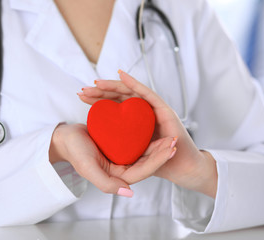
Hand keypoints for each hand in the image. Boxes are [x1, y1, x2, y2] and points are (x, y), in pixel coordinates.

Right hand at [49, 124, 177, 196]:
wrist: (65, 138)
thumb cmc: (75, 152)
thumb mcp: (88, 168)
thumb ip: (106, 184)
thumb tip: (130, 193)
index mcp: (118, 176)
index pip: (144, 170)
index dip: (159, 160)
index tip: (171, 149)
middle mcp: (122, 167)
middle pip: (147, 160)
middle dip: (162, 151)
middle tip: (175, 139)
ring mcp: (122, 155)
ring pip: (144, 150)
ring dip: (158, 142)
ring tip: (170, 132)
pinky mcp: (120, 144)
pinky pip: (136, 140)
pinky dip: (146, 134)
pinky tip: (155, 125)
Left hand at [78, 71, 217, 197]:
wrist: (181, 168)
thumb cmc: (160, 163)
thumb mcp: (132, 156)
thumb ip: (120, 150)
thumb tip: (98, 145)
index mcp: (134, 122)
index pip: (113, 107)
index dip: (98, 100)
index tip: (82, 96)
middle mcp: (143, 113)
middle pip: (119, 97)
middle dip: (101, 91)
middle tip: (83, 90)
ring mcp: (153, 110)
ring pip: (130, 93)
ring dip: (113, 85)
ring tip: (97, 83)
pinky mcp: (164, 109)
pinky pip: (147, 94)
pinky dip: (134, 83)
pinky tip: (121, 75)